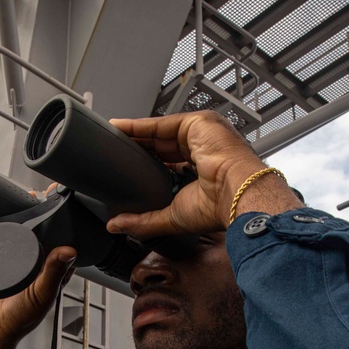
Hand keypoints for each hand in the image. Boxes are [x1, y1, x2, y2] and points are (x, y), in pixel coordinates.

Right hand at [0, 246, 76, 348]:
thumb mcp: (42, 294)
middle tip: (37, 241)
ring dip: (22, 241)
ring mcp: (21, 266)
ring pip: (26, 244)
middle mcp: (39, 270)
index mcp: (55, 277)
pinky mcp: (2, 262)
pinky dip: (5, 245)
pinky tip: (5, 247)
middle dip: (42, 238)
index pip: (66, 253)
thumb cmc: (18, 318)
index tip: (61, 238)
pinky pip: (5, 247)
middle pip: (46, 244)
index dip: (65, 243)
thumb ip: (55, 272)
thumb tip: (69, 252)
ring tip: (20, 246)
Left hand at [104, 110, 298, 238]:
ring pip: (159, 132)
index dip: (145, 165)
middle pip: (160, 145)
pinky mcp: (197, 123)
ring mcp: (201, 133)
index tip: (124, 168)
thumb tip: (116, 225)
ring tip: (109, 137)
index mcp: (201, 171)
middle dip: (136, 147)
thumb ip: (144, 221)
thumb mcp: (172, 216)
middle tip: (111, 151)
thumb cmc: (220, 206)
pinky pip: (161, 123)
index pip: (167, 164)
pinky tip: (119, 127)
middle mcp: (203, 149)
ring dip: (134, 134)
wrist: (238, 192)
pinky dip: (139, 126)